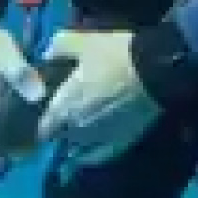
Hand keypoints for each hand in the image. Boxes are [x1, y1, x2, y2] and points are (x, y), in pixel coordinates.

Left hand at [37, 27, 161, 160]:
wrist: (154, 68)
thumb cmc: (113, 54)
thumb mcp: (80, 41)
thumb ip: (57, 48)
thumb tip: (45, 56)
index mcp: (64, 106)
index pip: (43, 128)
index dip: (43, 124)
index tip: (45, 119)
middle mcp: (77, 129)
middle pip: (62, 138)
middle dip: (62, 130)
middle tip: (66, 119)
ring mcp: (100, 139)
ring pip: (80, 148)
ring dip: (77, 142)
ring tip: (81, 133)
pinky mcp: (121, 143)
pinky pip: (100, 156)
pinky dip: (93, 154)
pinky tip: (92, 151)